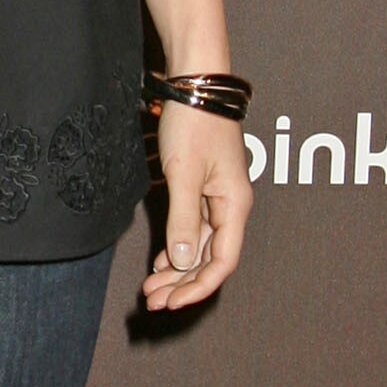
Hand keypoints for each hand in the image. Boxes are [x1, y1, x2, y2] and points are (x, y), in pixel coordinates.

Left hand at [141, 102, 252, 310]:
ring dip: (178, 269)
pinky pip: (195, 227)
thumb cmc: (194, 124)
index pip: (222, 262)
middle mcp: (231, 206)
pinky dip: (178, 247)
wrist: (195, 85)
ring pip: (201, 246)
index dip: (198, 287)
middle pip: (210, 259)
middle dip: (182, 283)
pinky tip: (162, 261)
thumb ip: (183, 219)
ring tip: (152, 287)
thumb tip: (184, 262)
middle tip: (152, 301)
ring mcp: (217, 198)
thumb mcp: (183, 174)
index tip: (171, 302)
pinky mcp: (203, 187)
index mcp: (234, 205)